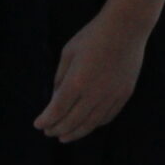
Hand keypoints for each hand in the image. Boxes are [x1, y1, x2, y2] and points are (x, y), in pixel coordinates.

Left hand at [32, 11, 146, 143]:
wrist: (126, 27)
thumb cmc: (93, 36)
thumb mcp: (68, 53)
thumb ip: (60, 77)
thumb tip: (56, 98)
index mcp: (76, 82)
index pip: (56, 110)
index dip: (45, 120)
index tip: (38, 124)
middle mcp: (94, 93)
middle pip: (72, 121)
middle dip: (57, 129)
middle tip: (48, 132)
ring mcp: (111, 95)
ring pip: (90, 124)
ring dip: (75, 133)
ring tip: (65, 137)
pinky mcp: (124, 93)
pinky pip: (107, 116)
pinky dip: (95, 124)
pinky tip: (87, 125)